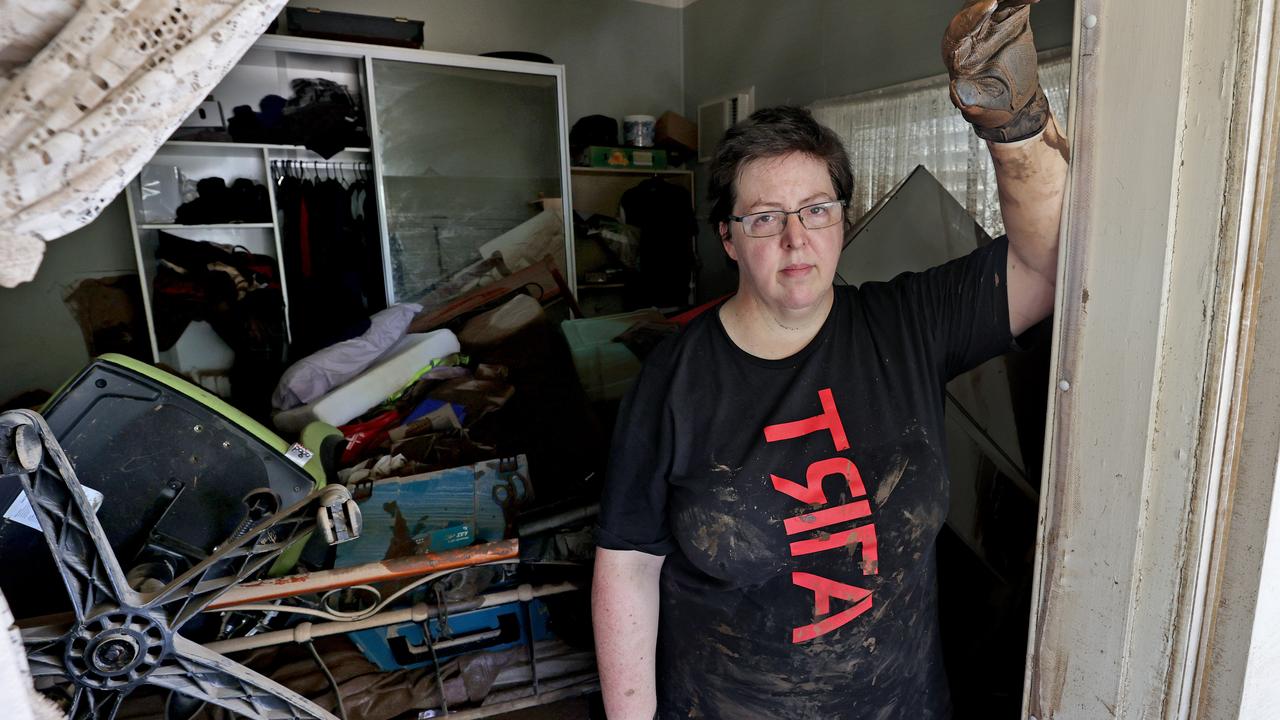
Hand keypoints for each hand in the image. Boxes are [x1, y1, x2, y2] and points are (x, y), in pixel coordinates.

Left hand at [942, 0, 1050, 142]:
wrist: (1014, 99)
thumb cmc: (991, 103)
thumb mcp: (980, 106)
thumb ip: (969, 98)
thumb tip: (956, 91)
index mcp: (957, 52)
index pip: (960, 29)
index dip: (973, 16)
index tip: (989, 5)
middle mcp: (970, 33)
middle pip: (975, 7)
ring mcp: (989, 23)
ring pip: (994, 1)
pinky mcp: (1007, 18)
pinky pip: (1014, 2)